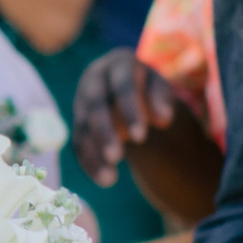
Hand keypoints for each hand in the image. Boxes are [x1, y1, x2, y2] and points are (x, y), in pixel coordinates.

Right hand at [71, 49, 174, 188]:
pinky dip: (89, 162)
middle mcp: (95, 79)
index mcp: (119, 63)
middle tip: (117, 157)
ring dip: (94, 152)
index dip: (128, 109)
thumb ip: (164, 100)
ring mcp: (82, 101)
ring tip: (110, 179)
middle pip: (95, 105)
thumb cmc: (151, 90)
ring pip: (83, 127)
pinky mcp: (78, 123)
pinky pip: (78, 143)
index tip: (140, 137)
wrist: (131, 93)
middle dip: (104, 132)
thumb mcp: (162, 90)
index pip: (121, 85)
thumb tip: (164, 118)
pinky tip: (104, 179)